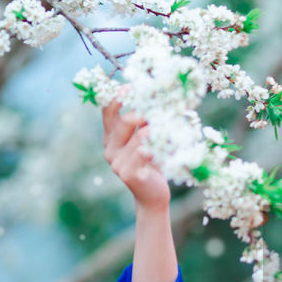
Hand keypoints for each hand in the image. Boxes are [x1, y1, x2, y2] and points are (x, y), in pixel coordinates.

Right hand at [102, 83, 170, 211]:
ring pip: (139, 136)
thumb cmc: (152, 165)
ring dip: (159, 128)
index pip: (108, 112)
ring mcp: (117, 163)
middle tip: (161, 105)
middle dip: (143, 110)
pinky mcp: (129, 173)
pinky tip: (169, 142)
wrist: (153, 195)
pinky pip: (144, 151)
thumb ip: (147, 123)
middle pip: (124, 121)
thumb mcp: (148, 140)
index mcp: (111, 138)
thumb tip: (160, 100)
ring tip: (173, 124)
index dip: (118, 96)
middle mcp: (110, 149)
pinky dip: (159, 144)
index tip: (133, 86)